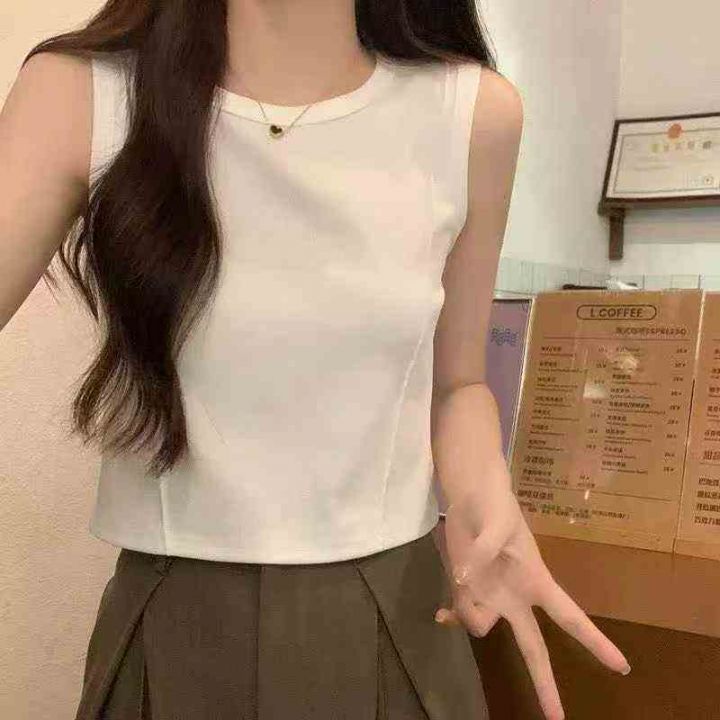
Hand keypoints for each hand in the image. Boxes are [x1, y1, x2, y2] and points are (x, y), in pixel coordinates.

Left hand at [434, 483, 630, 719]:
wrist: (470, 496)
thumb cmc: (495, 507)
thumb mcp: (496, 524)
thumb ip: (483, 553)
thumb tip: (465, 581)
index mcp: (536, 582)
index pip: (570, 617)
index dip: (594, 641)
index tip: (622, 666)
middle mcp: (516, 598)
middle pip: (534, 647)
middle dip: (546, 684)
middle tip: (558, 719)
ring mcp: (492, 596)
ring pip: (481, 625)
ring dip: (468, 610)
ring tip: (463, 569)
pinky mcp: (469, 589)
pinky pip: (461, 613)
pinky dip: (452, 615)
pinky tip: (440, 616)